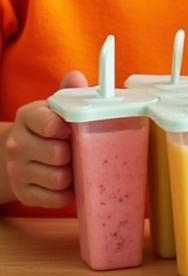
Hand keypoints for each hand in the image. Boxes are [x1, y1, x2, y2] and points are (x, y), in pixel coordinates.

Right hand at [4, 70, 88, 207]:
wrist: (20, 155)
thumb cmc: (50, 127)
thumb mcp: (56, 107)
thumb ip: (68, 92)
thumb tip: (75, 76)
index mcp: (28, 117)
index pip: (48, 123)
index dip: (66, 128)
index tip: (73, 128)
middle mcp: (18, 145)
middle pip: (58, 153)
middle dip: (76, 152)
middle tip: (83, 148)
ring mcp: (18, 171)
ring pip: (59, 178)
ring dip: (75, 174)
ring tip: (79, 164)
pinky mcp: (25, 195)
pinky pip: (57, 199)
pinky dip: (70, 193)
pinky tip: (72, 182)